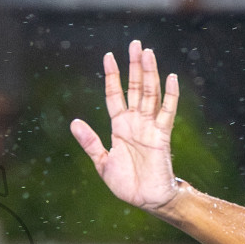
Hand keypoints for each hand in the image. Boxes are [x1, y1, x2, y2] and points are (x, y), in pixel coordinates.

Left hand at [70, 41, 182, 211]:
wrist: (147, 200)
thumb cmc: (126, 184)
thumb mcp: (102, 162)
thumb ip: (90, 142)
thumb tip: (74, 122)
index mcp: (120, 127)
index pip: (115, 95)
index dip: (112, 76)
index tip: (109, 56)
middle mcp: (135, 122)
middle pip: (135, 87)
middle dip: (134, 66)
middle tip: (135, 44)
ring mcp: (150, 126)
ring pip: (150, 93)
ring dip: (149, 73)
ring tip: (148, 53)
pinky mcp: (162, 135)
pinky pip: (167, 111)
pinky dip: (170, 95)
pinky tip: (170, 77)